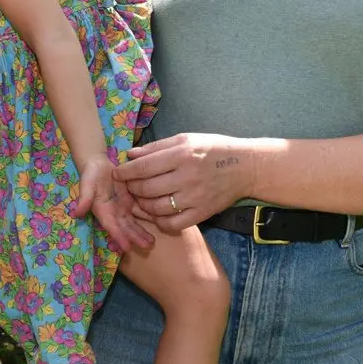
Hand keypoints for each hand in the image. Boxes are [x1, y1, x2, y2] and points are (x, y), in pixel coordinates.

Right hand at [73, 153, 153, 251]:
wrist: (99, 164)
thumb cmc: (91, 174)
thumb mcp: (86, 184)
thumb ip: (84, 198)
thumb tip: (75, 213)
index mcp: (103, 211)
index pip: (111, 226)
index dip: (119, 236)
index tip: (126, 247)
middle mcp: (115, 212)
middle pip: (126, 227)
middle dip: (136, 237)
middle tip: (148, 246)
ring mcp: (125, 206)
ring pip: (135, 221)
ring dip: (143, 232)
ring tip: (153, 242)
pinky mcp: (133, 199)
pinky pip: (142, 209)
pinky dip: (150, 216)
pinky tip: (160, 222)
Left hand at [113, 133, 253, 233]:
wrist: (245, 167)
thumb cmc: (213, 149)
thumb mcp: (186, 139)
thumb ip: (157, 147)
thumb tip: (130, 155)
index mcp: (183, 154)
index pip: (144, 166)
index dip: (125, 171)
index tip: (117, 173)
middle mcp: (188, 176)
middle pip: (146, 189)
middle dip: (132, 188)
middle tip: (129, 186)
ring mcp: (194, 197)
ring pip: (155, 208)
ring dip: (142, 205)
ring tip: (141, 199)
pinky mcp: (201, 214)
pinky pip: (171, 224)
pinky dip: (159, 220)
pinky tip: (158, 212)